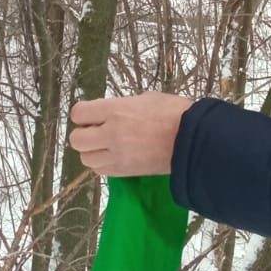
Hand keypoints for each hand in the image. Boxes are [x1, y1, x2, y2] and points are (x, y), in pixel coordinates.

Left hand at [68, 93, 195, 176]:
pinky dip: (103, 163)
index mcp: (115, 110)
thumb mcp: (145, 98)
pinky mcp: (125, 172)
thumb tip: (108, 114)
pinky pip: (101, 170)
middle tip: (97, 131)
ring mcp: (117, 156)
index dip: (83, 114)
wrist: (193, 140)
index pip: (78, 113)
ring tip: (108, 146)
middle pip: (76, 140)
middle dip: (84, 135)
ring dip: (93, 151)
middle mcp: (111, 134)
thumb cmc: (173, 112)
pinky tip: (116, 156)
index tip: (92, 115)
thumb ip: (121, 106)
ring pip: (86, 159)